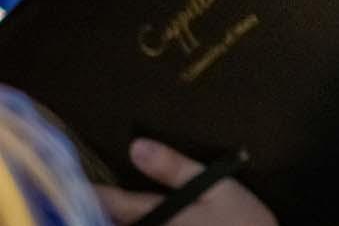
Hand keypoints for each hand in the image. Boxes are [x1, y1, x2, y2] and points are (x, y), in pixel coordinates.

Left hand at [94, 138, 275, 224]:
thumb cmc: (242, 224)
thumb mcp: (217, 188)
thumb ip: (175, 169)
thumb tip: (136, 146)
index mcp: (154, 216)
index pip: (106, 202)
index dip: (86, 190)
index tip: (70, 177)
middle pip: (104, 222)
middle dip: (92, 209)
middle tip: (82, 193)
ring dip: (107, 218)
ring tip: (100, 208)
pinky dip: (127, 225)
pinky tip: (131, 221)